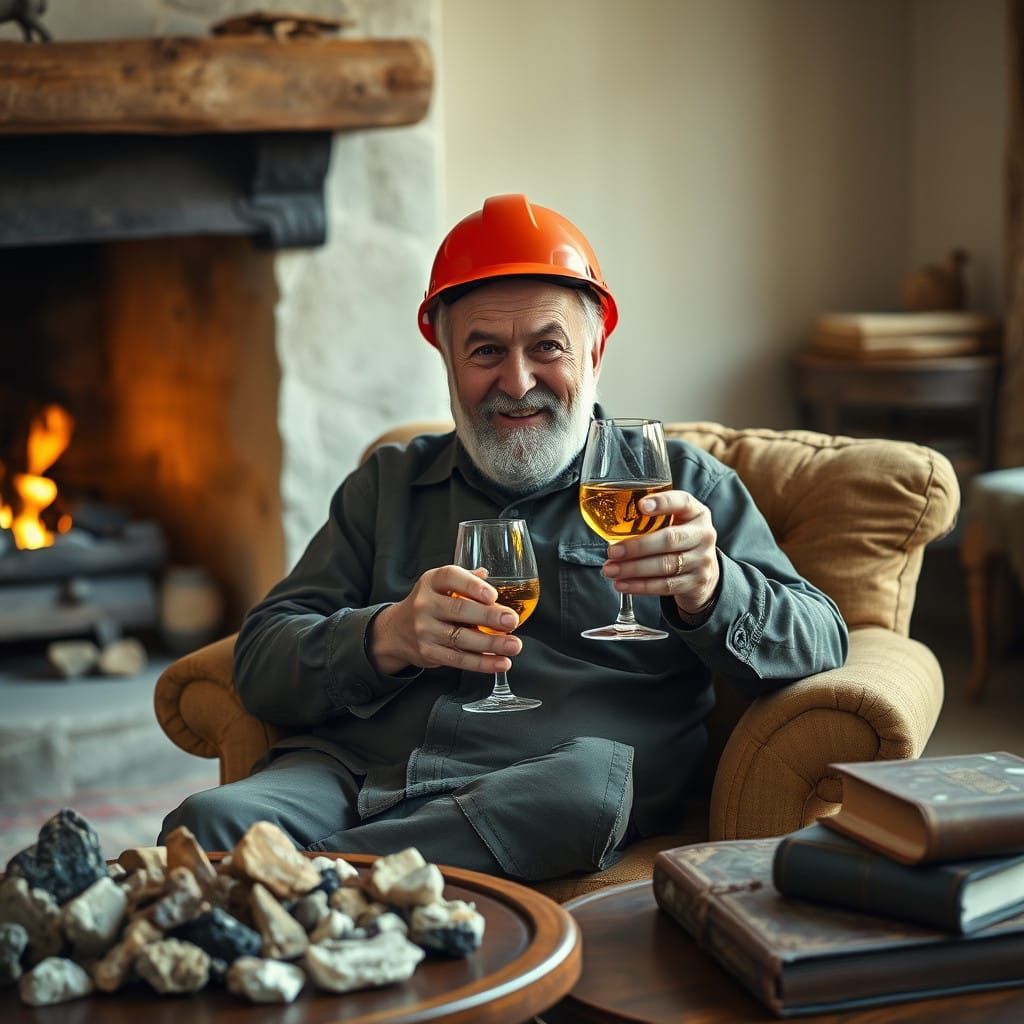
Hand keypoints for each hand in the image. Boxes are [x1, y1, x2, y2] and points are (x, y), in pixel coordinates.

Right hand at [369, 566, 521, 675]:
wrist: (396, 631)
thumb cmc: (428, 603)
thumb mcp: (441, 585)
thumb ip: (465, 579)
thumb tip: (488, 575)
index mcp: (432, 581)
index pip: (451, 578)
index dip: (473, 586)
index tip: (493, 595)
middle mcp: (425, 604)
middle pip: (460, 610)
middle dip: (489, 617)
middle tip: (512, 621)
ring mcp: (425, 630)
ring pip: (461, 638)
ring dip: (492, 644)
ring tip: (514, 645)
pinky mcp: (428, 653)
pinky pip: (459, 659)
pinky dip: (482, 663)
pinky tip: (500, 662)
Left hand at [601, 490, 718, 615]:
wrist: (704, 571)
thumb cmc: (680, 539)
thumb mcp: (675, 522)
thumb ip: (653, 519)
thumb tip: (611, 525)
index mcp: (696, 513)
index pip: (682, 502)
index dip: (662, 503)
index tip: (641, 506)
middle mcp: (703, 535)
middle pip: (670, 539)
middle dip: (638, 546)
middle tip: (613, 551)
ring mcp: (701, 561)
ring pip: (666, 565)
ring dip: (634, 569)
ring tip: (611, 570)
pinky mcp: (695, 583)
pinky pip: (665, 586)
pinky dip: (640, 586)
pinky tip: (622, 584)